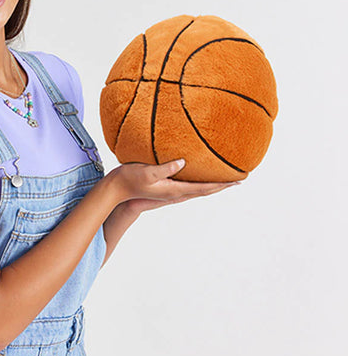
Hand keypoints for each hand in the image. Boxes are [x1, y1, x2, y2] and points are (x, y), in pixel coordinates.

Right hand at [107, 159, 239, 215]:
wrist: (117, 190)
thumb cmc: (130, 179)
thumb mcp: (147, 172)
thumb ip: (165, 168)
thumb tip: (183, 162)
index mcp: (174, 190)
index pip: (204, 188)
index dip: (221, 185)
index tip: (237, 181)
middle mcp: (175, 193)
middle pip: (205, 190)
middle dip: (221, 186)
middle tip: (237, 181)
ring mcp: (170, 192)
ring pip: (197, 189)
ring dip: (212, 185)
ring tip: (223, 180)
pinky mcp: (165, 188)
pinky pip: (189, 186)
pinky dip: (200, 183)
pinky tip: (199, 177)